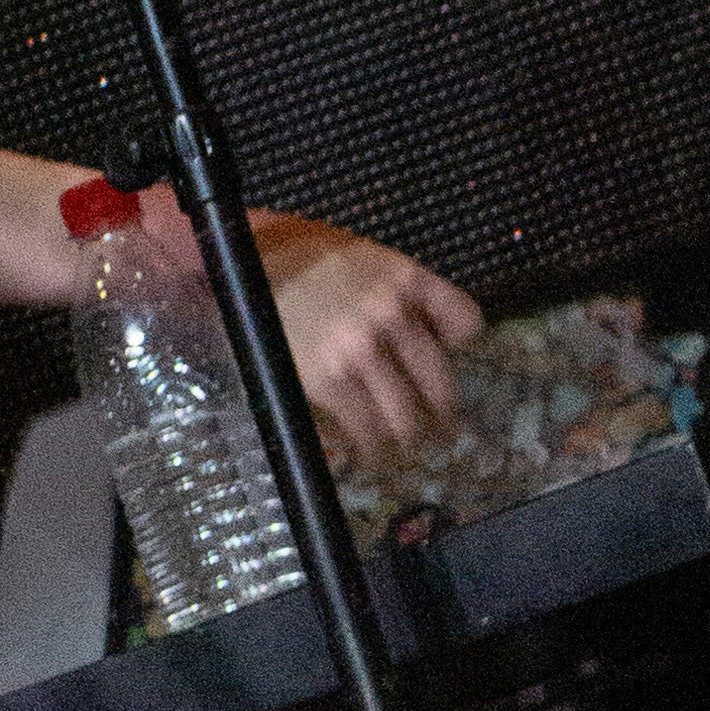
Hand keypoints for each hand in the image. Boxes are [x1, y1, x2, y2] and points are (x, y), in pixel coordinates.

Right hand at [248, 212, 481, 458]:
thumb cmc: (306, 262)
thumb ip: (402, 293)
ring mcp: (360, 349)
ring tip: (408, 446)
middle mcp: (389, 313)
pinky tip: (371, 450)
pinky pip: (366, 428)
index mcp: (405, 277)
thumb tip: (432, 340)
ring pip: (406, 416)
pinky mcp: (328, 379)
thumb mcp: (365, 259)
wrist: (245, 265)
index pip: (464, 321)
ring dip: (410, 438)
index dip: (459, 344)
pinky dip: (372, 446)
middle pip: (440, 383)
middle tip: (442, 430)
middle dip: (443, 414)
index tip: (449, 358)